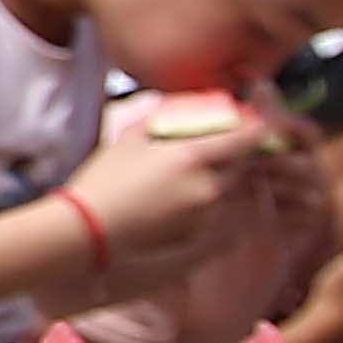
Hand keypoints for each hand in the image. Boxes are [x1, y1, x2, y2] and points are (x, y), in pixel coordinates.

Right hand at [60, 117, 276, 284]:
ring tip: (185, 176)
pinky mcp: (197, 234)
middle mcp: (208, 186)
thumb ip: (164, 119)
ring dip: (218, 178)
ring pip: (227, 189)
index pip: (246, 138)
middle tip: (215, 147)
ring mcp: (205, 214)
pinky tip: (173, 199)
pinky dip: (203, 202)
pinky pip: (213, 211)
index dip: (254, 128)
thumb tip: (183, 108)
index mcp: (194, 157)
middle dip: (235, 155)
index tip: (250, 123)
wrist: (89, 230)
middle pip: (242, 165)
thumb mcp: (130, 138)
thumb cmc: (104, 181)